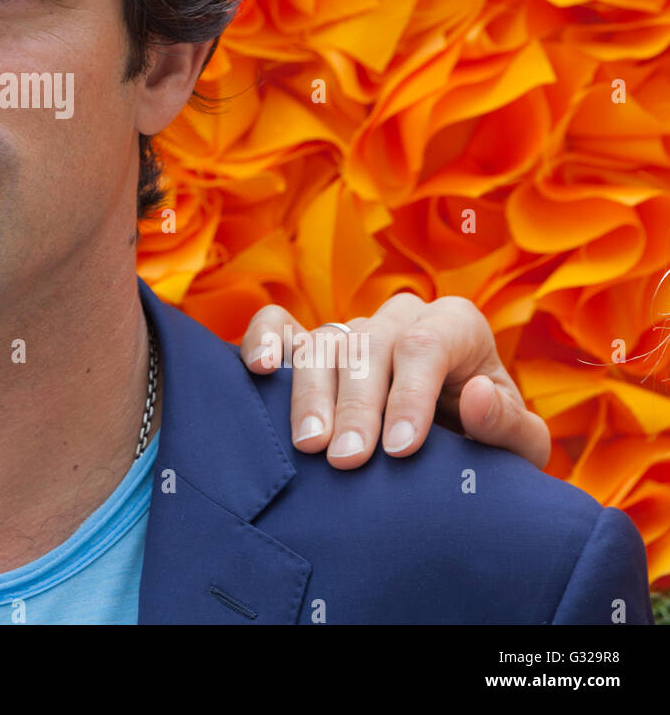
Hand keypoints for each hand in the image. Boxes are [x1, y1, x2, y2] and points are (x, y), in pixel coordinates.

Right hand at [239, 292, 551, 470]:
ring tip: (310, 445)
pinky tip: (260, 369)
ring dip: (311, 394)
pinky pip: (278, 323)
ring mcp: (352, 329)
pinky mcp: (309, 342)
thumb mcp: (518, 445)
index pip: (425, 345)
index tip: (401, 449)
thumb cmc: (486, 443)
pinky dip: (264, 338)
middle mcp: (400, 318)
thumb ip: (509, 424)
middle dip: (356, 406)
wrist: (454, 451)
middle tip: (349, 460)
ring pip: (323, 343)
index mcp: (455, 325)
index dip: (409, 395)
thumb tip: (475, 395)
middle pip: (369, 345)